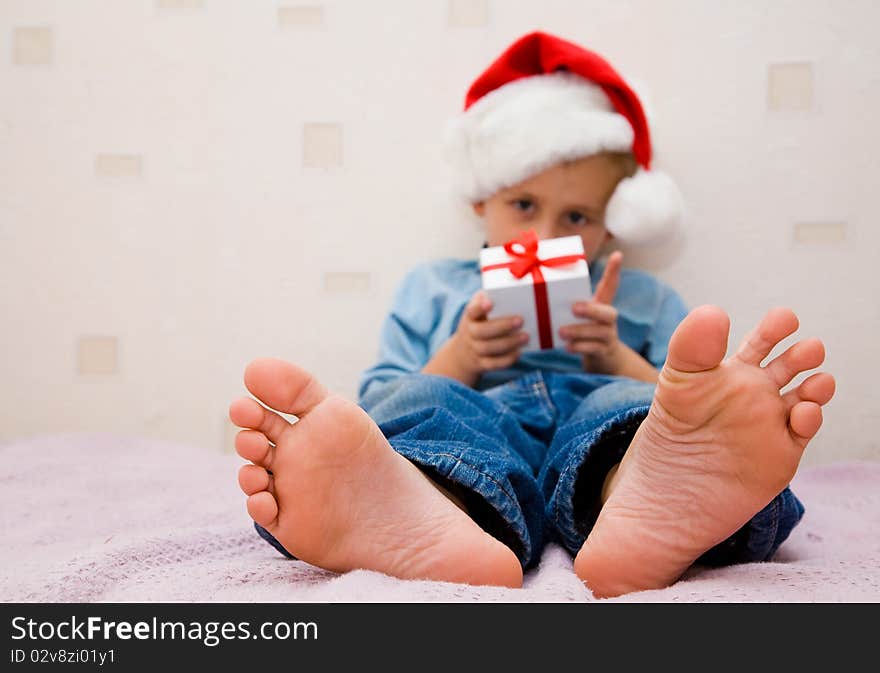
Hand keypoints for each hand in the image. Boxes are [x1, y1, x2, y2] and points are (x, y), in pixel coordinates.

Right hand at [450, 290, 528, 378]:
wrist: (463, 353)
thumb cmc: (479, 323)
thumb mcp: (478, 310)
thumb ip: (488, 298)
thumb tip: (510, 287)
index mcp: (470, 317)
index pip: (471, 311)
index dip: (479, 307)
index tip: (490, 303)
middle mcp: (469, 334)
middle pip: (481, 332)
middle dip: (502, 326)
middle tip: (520, 320)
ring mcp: (474, 350)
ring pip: (488, 348)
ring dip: (508, 343)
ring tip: (526, 336)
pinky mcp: (481, 364)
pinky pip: (492, 364)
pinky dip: (506, 360)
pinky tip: (519, 352)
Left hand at [559, 251, 623, 374]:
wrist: (603, 359)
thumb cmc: (584, 330)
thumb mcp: (579, 315)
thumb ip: (566, 303)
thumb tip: (537, 289)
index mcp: (602, 305)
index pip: (611, 285)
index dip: (614, 271)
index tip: (617, 254)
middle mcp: (608, 319)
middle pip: (608, 312)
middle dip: (591, 310)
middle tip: (573, 308)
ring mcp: (609, 336)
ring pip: (599, 332)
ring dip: (580, 331)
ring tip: (561, 331)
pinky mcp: (604, 352)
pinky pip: (595, 349)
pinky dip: (580, 347)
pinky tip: (567, 347)